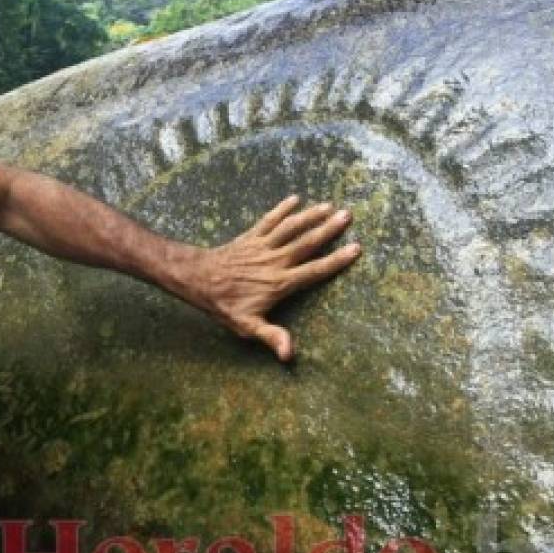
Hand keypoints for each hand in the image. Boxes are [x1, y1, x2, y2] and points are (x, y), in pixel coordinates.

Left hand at [192, 196, 361, 360]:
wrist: (197, 279)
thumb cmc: (224, 305)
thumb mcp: (247, 326)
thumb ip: (271, 337)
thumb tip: (289, 354)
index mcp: (280, 282)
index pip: (314, 270)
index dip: (336, 260)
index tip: (356, 249)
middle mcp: (275, 260)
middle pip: (307, 242)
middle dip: (329, 229)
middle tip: (349, 216)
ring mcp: (262, 246)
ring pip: (291, 227)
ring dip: (311, 215)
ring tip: (330, 206)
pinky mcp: (250, 237)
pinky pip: (269, 220)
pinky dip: (282, 209)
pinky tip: (295, 198)